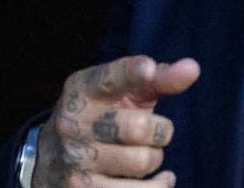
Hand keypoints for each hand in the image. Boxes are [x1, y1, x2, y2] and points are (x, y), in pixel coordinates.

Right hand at [33, 55, 199, 186]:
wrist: (50, 162)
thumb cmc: (102, 118)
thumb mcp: (121, 94)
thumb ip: (157, 79)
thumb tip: (193, 68)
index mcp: (83, 89)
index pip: (111, 78)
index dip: (132, 73)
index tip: (148, 69)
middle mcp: (74, 123)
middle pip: (140, 126)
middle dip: (160, 130)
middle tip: (154, 131)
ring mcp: (77, 160)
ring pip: (143, 161)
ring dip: (154, 159)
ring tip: (143, 154)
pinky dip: (160, 185)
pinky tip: (159, 179)